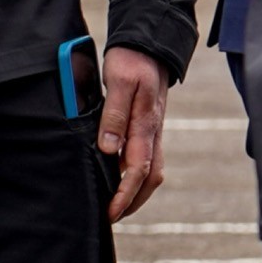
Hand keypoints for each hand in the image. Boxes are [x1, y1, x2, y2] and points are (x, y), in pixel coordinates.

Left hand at [100, 48, 169, 220]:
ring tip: (115, 205)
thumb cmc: (133, 61)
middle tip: (111, 217)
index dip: (124, 194)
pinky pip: (146, 159)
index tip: (110, 211)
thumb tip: (108, 149)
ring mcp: (153, 131)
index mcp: (146, 125)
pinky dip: (135, 177)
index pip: (138, 169)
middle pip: (151, 178)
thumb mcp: (119, 82)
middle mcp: (153, 132)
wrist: (150, 45)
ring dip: (136, 192)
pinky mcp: (148, 128)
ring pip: (151, 171)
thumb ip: (114, 116)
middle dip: (132, 202)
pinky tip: (120, 179)